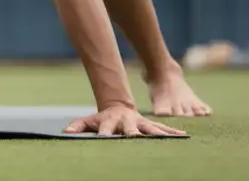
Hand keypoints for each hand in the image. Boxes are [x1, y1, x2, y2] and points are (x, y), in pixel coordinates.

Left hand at [64, 104, 185, 137]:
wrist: (117, 107)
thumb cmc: (101, 119)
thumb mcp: (88, 121)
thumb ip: (78, 126)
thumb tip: (65, 131)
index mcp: (110, 123)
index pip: (106, 130)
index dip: (105, 135)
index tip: (105, 140)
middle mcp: (126, 122)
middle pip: (131, 130)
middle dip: (134, 134)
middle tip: (137, 138)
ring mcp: (139, 123)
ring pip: (150, 129)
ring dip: (159, 134)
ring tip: (172, 138)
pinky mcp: (149, 124)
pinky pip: (162, 129)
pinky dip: (172, 132)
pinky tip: (183, 136)